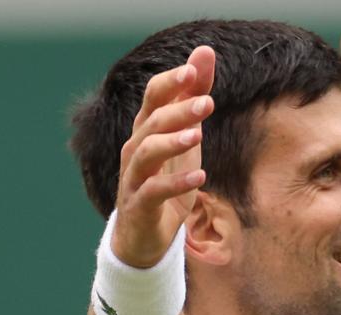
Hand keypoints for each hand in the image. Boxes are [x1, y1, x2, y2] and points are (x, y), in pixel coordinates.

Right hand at [114, 47, 216, 267]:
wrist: (145, 235)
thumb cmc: (166, 179)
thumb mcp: (186, 138)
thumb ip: (193, 98)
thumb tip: (205, 52)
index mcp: (146, 130)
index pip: (152, 97)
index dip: (171, 82)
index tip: (195, 69)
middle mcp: (135, 149)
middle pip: (152, 122)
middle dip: (179, 110)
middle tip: (207, 103)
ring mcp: (134, 177)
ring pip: (146, 152)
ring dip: (172, 141)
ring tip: (197, 135)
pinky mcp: (139, 205)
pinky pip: (154, 190)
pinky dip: (176, 183)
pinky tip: (200, 176)